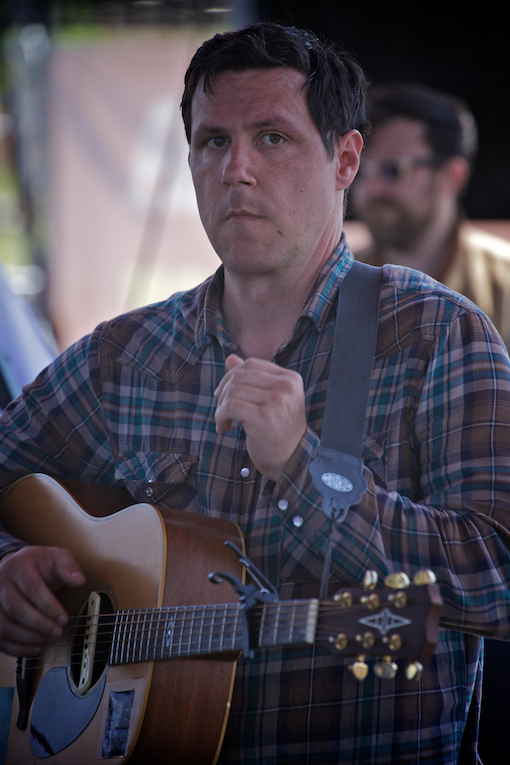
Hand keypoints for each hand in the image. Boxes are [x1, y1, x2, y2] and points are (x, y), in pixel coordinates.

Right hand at [0, 546, 84, 656]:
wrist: (18, 566)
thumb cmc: (40, 564)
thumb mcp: (56, 557)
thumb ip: (68, 567)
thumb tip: (79, 580)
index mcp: (18, 565)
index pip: (31, 588)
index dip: (48, 606)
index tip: (63, 618)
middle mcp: (1, 582)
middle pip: (15, 608)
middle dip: (39, 624)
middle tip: (57, 632)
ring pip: (5, 625)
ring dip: (29, 638)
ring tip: (50, 639)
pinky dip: (17, 647)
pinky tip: (35, 648)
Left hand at [214, 354, 306, 481]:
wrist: (292, 461)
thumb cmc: (279, 431)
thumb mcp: (269, 400)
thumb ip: (252, 379)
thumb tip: (230, 359)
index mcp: (290, 379)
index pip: (252, 364)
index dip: (232, 376)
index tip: (225, 394)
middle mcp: (286, 387)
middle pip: (240, 375)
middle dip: (224, 390)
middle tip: (222, 409)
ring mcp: (277, 401)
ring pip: (233, 390)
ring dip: (221, 407)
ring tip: (224, 421)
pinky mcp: (264, 417)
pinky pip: (230, 406)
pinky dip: (220, 416)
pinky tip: (223, 428)